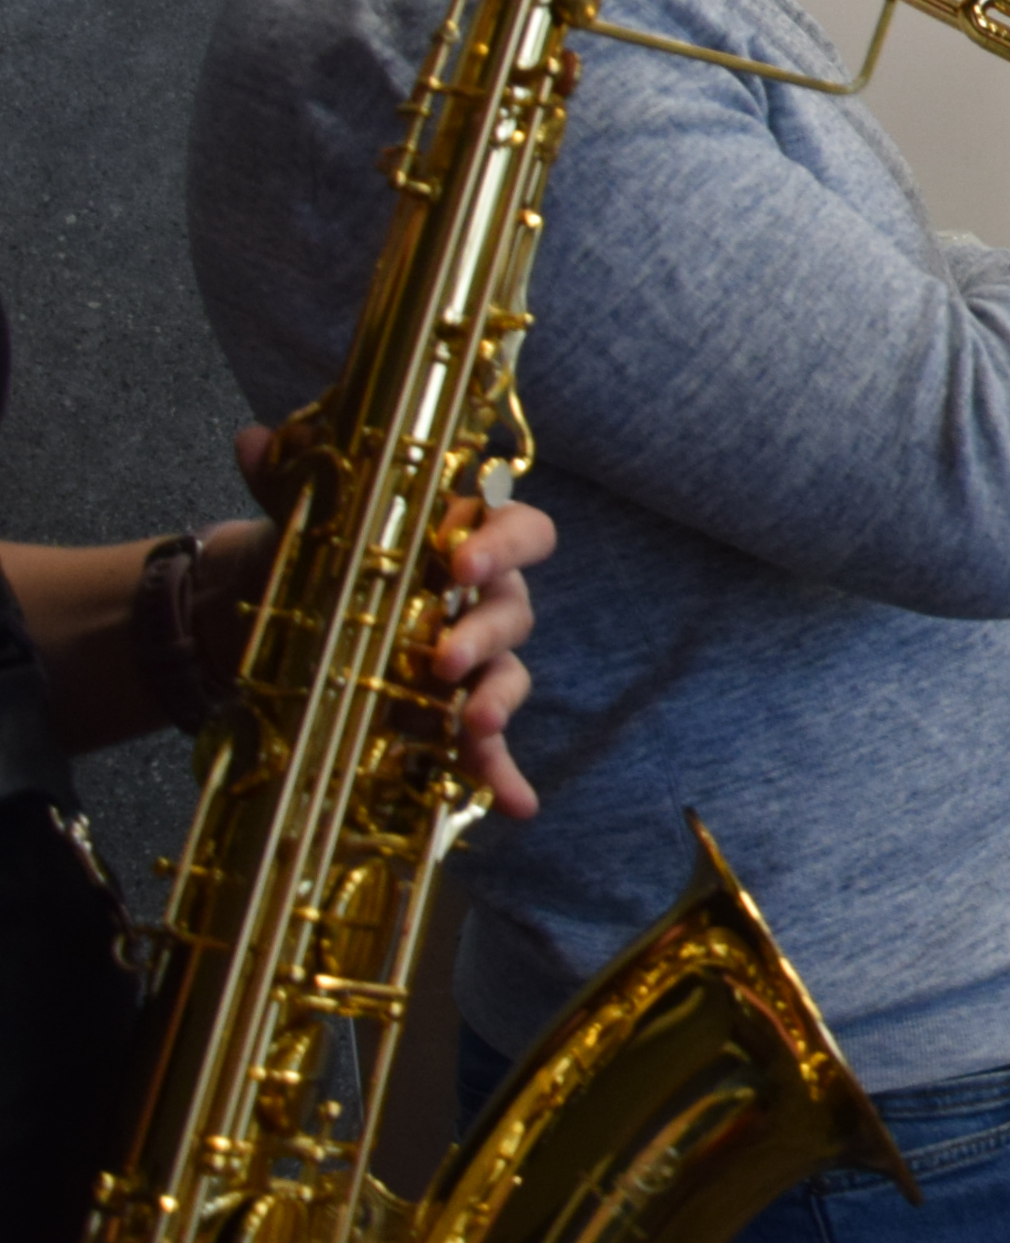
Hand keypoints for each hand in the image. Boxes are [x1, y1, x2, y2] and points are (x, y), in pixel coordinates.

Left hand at [233, 427, 548, 817]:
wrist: (274, 620)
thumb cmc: (311, 559)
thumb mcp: (296, 519)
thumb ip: (286, 480)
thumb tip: (257, 438)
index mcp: (461, 542)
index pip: (518, 529)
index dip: (505, 543)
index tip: (465, 561)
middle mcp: (480, 600)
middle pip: (513, 610)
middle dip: (484, 635)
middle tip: (442, 660)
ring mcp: (470, 662)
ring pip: (507, 675)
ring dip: (495, 701)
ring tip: (472, 726)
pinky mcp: (450, 715)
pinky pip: (490, 745)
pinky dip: (505, 773)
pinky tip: (515, 804)